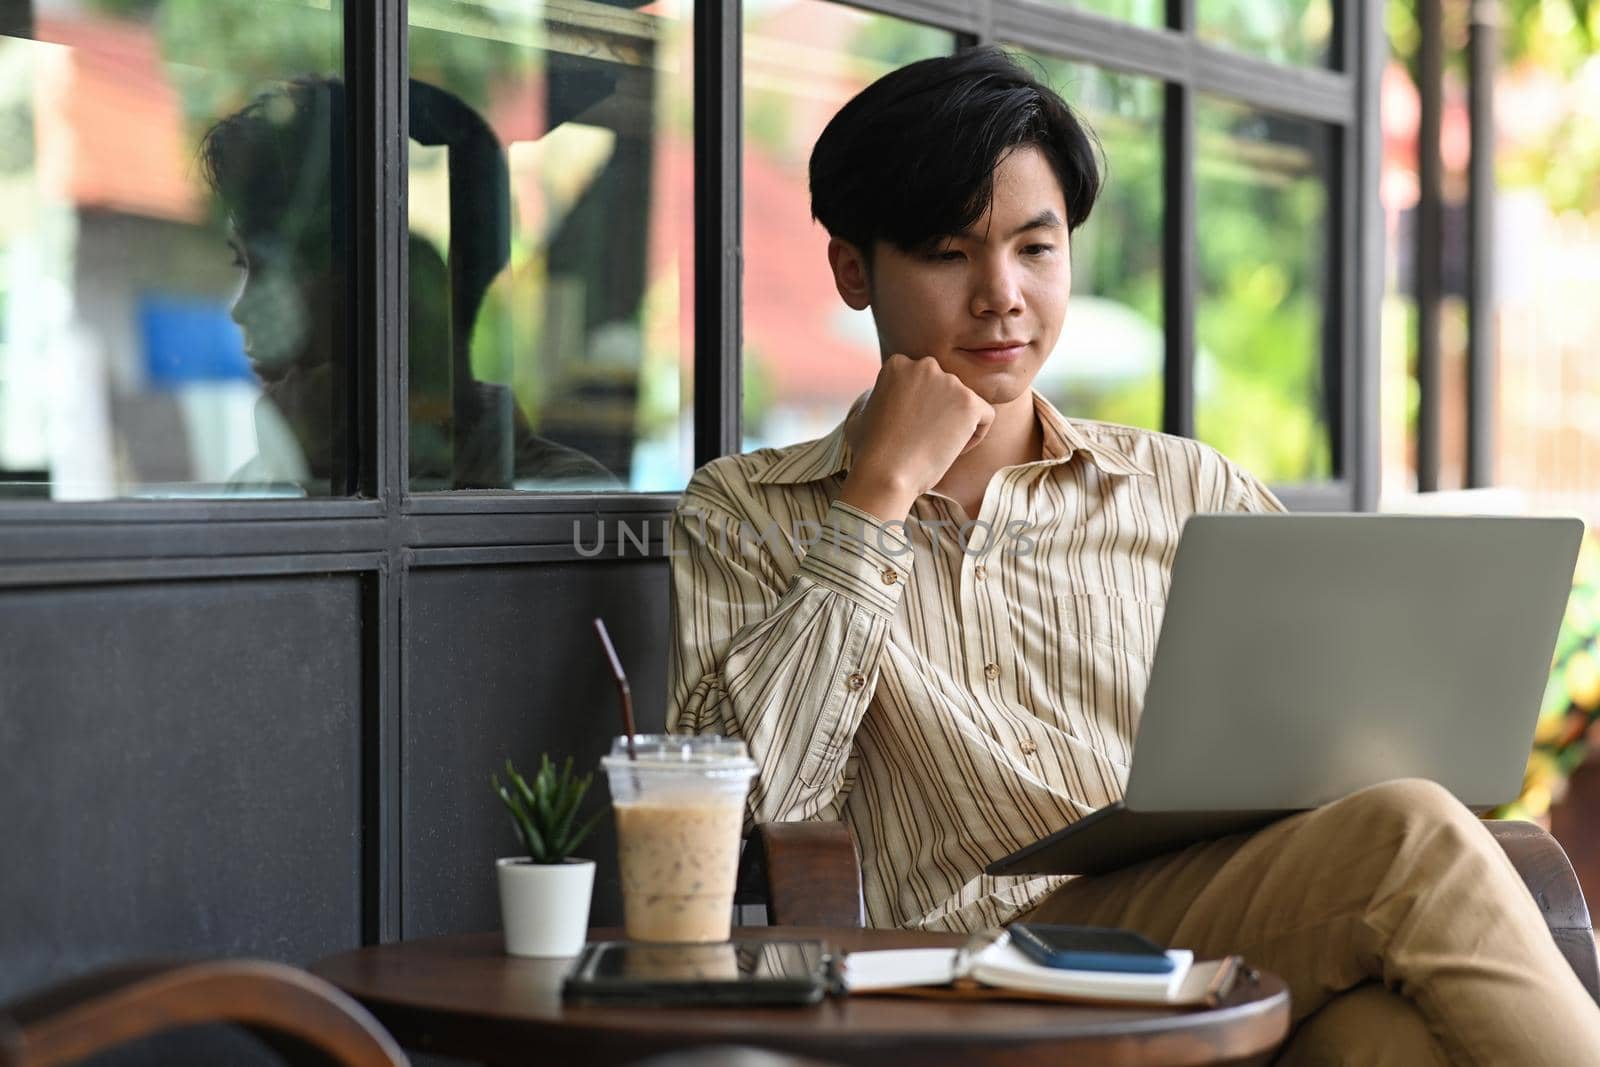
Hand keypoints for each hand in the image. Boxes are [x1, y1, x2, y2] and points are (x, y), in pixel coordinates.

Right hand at [837, 354, 993, 523]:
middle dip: (940, 413)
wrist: (887, 472)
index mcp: (898, 364)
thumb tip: (880, 398)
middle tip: (925, 439)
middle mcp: (925, 365)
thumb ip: (878, 397)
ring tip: (936, 447)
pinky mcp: (969, 402)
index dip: (918, 409)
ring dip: (956, 425)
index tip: (909, 429)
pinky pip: (985, 416)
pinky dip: (974, 436)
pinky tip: (952, 449)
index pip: (923, 383)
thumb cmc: (870, 451)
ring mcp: (949, 382)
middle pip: (946, 390)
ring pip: (966, 403)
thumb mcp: (862, 414)